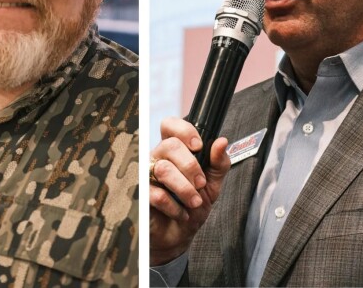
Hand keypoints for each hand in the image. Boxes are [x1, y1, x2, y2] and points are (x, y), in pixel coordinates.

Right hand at [149, 117, 230, 265]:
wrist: (179, 237)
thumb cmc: (191, 208)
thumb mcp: (212, 185)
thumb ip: (218, 163)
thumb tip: (222, 142)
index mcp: (173, 152)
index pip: (170, 126)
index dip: (183, 130)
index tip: (198, 146)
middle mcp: (157, 159)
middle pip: (170, 145)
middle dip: (191, 166)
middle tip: (200, 184)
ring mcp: (146, 176)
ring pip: (163, 169)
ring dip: (185, 189)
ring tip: (194, 202)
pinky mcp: (140, 195)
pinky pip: (156, 193)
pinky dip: (174, 206)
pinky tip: (180, 213)